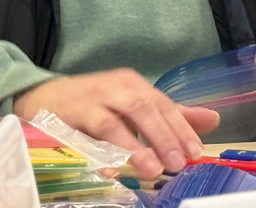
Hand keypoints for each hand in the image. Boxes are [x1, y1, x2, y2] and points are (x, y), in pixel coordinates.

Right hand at [12, 69, 218, 178]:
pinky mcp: (64, 119)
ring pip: (113, 122)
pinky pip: (82, 139)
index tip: (196, 151)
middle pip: (142, 108)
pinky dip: (96, 155)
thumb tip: (212, 119)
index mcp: (132, 84)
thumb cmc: (96, 103)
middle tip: (177, 162)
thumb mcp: (134, 104)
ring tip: (152, 168)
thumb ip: (171, 115)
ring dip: (133, 146)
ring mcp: (88, 102)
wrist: (43, 97)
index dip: (180, 128)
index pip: (162, 104)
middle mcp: (112, 88)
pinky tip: (110, 170)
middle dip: (161, 136)